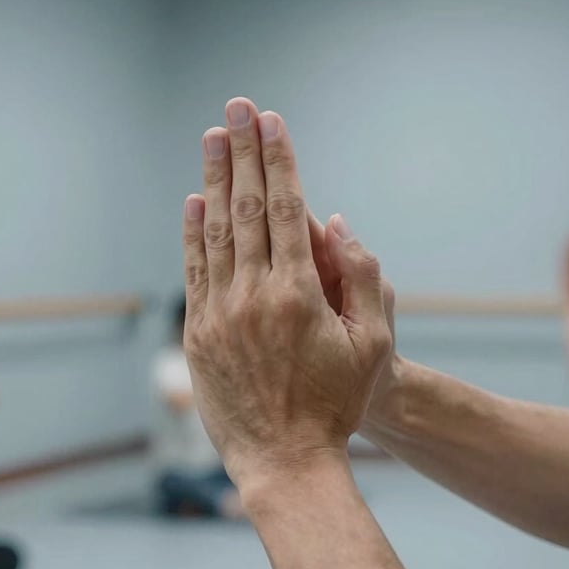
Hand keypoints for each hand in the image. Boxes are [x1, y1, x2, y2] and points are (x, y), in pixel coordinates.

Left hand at [183, 98, 391, 489]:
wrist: (285, 460)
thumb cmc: (338, 405)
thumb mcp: (375, 345)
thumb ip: (363, 278)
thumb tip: (336, 222)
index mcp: (300, 292)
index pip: (287, 208)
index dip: (279, 159)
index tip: (270, 121)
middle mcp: (254, 294)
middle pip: (247, 208)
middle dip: (243, 153)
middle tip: (236, 108)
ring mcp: (220, 313)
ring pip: (215, 232)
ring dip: (215, 181)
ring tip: (213, 139)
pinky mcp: (198, 334)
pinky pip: (193, 271)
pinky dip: (192, 233)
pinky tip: (194, 201)